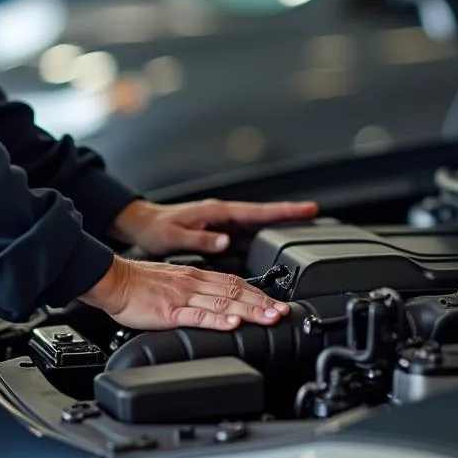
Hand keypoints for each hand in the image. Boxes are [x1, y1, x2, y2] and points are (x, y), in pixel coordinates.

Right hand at [79, 256, 290, 331]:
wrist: (113, 280)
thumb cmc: (138, 285)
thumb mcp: (173, 282)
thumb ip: (194, 291)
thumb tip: (215, 304)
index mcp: (194, 277)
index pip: (234, 282)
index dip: (258, 294)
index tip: (277, 304)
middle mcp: (193, 283)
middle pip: (235, 292)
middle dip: (262, 303)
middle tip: (284, 313)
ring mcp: (182, 297)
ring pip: (223, 303)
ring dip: (249, 311)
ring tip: (270, 318)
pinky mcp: (169, 311)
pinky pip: (197, 315)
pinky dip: (218, 320)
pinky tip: (232, 324)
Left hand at [108, 197, 317, 255]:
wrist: (141, 224)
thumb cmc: (155, 228)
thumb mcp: (174, 236)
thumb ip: (200, 240)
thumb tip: (225, 243)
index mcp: (216, 212)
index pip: (257, 212)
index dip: (283, 212)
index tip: (307, 209)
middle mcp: (222, 215)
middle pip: (263, 216)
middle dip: (289, 216)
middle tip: (315, 216)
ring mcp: (222, 224)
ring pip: (256, 225)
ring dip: (277, 228)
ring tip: (301, 233)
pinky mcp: (218, 233)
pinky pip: (245, 236)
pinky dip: (261, 239)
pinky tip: (271, 248)